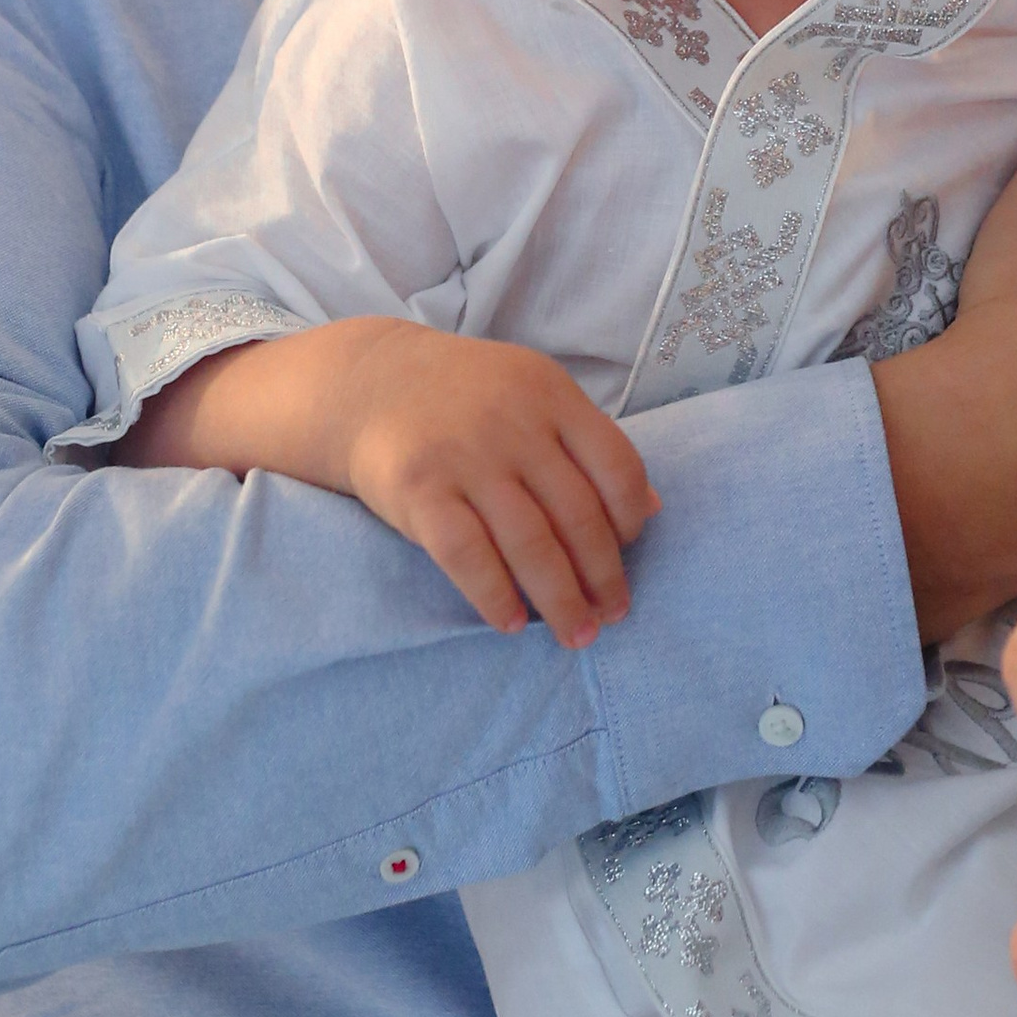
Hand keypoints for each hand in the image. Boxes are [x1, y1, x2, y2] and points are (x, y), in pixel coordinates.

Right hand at [131, 323, 656, 647]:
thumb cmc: (464, 399)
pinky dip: (494, 595)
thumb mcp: (531, 394)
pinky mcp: (419, 489)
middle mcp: (512, 423)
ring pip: (530, 543)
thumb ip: (586, 442)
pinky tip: (512, 623)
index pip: (616, 464)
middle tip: (614, 616)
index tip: (631, 550)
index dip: (630, 517)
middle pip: (578, 514)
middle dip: (603, 575)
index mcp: (550, 394)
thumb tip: (651, 511)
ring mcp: (464, 456)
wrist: (365, 383)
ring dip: (560, 599)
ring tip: (577, 633)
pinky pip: (467, 555)